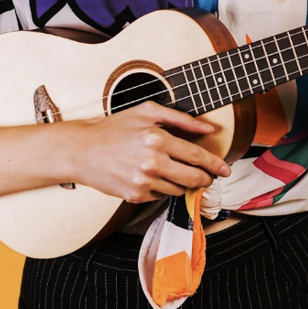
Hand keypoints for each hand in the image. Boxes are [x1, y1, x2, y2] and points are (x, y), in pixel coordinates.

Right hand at [61, 101, 230, 202]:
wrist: (82, 150)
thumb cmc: (115, 127)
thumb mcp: (147, 112)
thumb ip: (180, 118)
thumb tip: (208, 128)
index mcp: (157, 139)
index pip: (196, 156)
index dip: (215, 164)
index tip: (225, 169)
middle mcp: (152, 162)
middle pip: (193, 178)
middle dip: (206, 179)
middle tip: (209, 177)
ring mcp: (143, 182)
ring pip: (179, 190)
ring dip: (184, 183)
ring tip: (175, 172)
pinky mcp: (135, 196)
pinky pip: (160, 196)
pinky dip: (162, 188)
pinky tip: (153, 176)